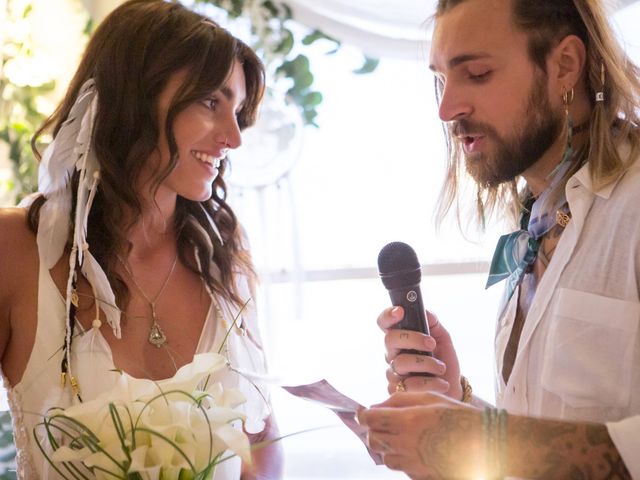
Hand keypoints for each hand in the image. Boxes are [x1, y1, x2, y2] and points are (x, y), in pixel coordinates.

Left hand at [358, 392, 481, 479]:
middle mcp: (404, 444)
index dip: (364, 415)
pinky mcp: (420, 476)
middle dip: (374, 430)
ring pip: (385, 457)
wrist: (485, 445)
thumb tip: (377, 405)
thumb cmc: (458, 416)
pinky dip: (402, 458)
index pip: (370, 420)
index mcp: (405, 421)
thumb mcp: (429, 398)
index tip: (364, 412)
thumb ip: (399, 400)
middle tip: (384, 422)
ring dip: (387, 446)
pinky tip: (417, 449)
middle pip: (373, 440)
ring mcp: (412, 464)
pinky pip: (402, 468)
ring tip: (403, 436)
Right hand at [378, 308, 461, 399]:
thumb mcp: (443, 339)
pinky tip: (441, 383)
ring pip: (401, 362)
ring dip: (427, 363)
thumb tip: (425, 312)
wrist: (452, 389)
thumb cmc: (443, 362)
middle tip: (431, 344)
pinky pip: (410, 384)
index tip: (400, 311)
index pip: (385, 324)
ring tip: (441, 368)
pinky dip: (431, 382)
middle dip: (413, 338)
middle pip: (390, 339)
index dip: (388, 315)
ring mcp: (393, 373)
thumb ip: (434, 323)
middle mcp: (393, 355)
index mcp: (400, 339)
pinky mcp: (398, 392)